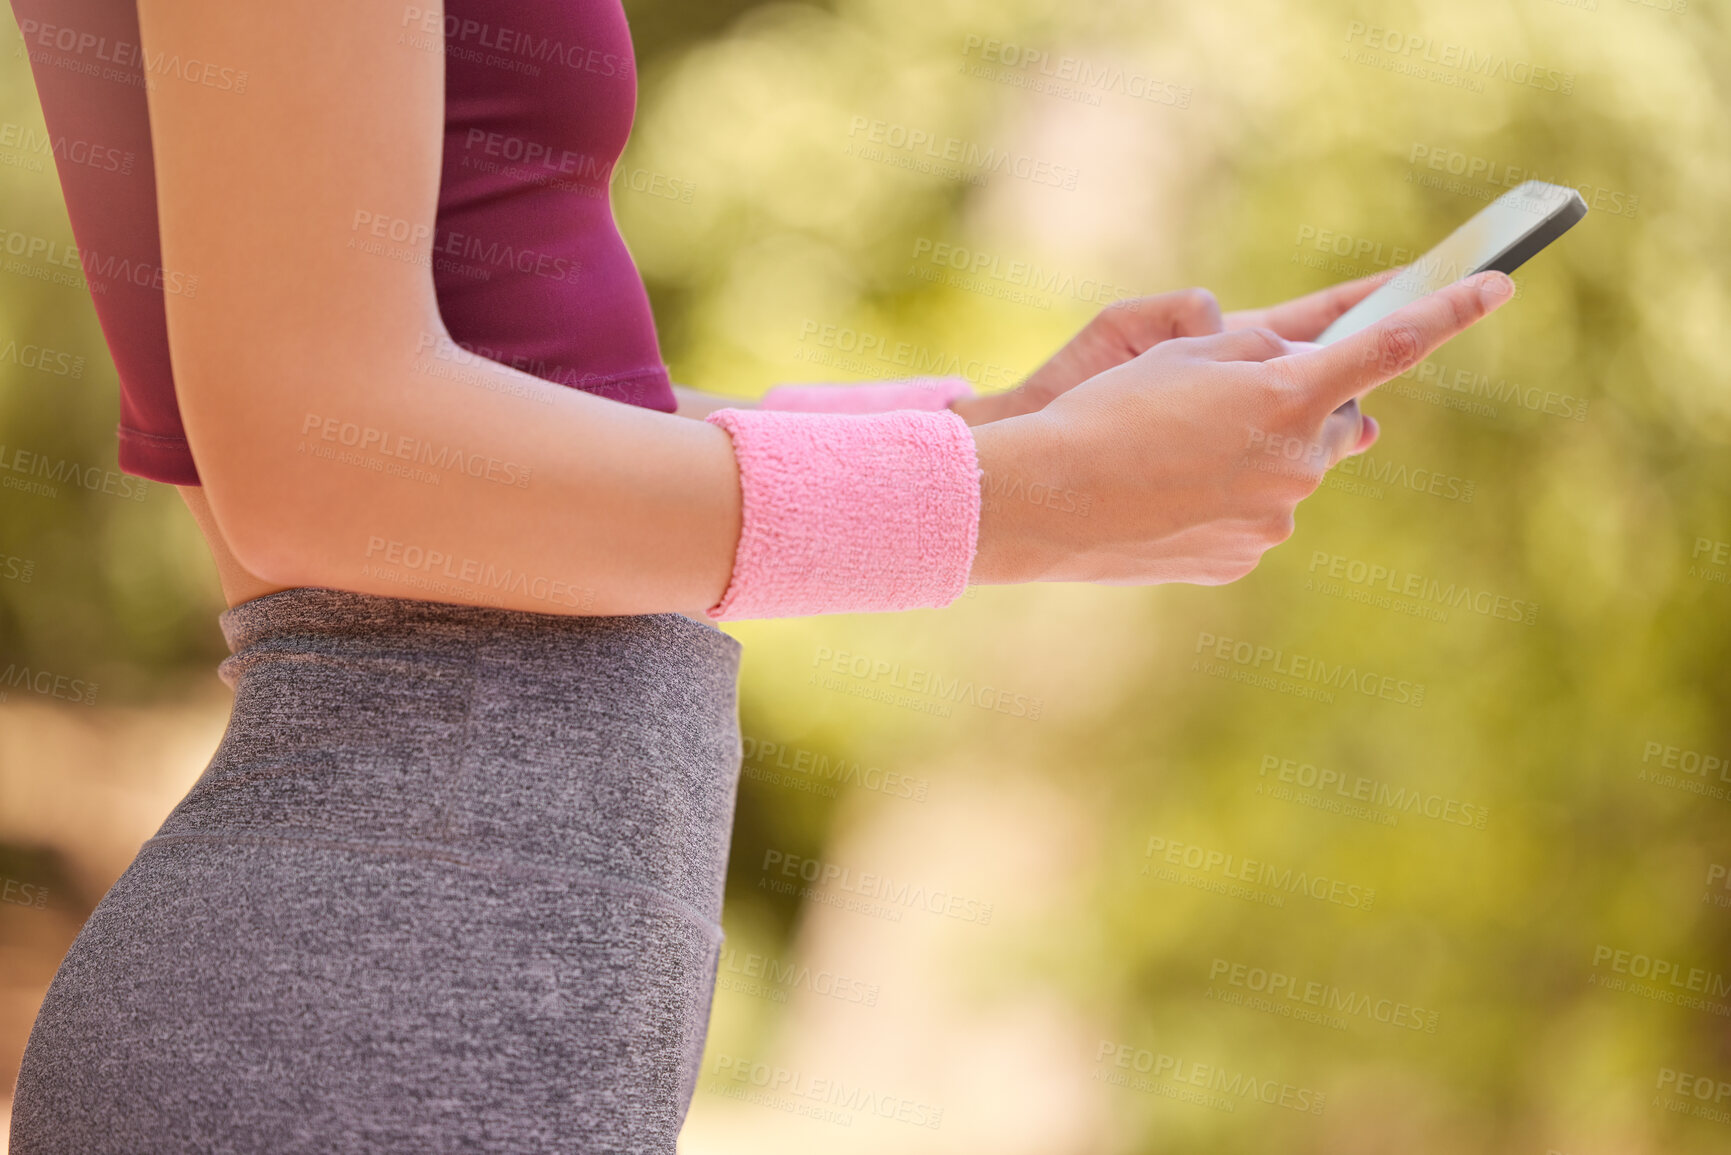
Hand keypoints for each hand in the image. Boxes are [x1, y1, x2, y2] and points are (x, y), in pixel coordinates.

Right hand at [968, 271, 1513, 584]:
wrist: (1043, 500)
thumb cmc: (1105, 409)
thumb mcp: (1184, 352)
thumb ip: (1265, 353)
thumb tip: (1317, 374)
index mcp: (1288, 395)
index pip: (1391, 346)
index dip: (1451, 312)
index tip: (1498, 288)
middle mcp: (1297, 464)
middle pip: (1332, 424)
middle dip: (1300, 407)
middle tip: (1233, 400)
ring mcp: (1272, 521)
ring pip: (1289, 475)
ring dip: (1256, 456)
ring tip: (1176, 453)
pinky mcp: (1240, 559)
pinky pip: (1253, 520)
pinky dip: (1226, 501)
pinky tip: (1169, 495)